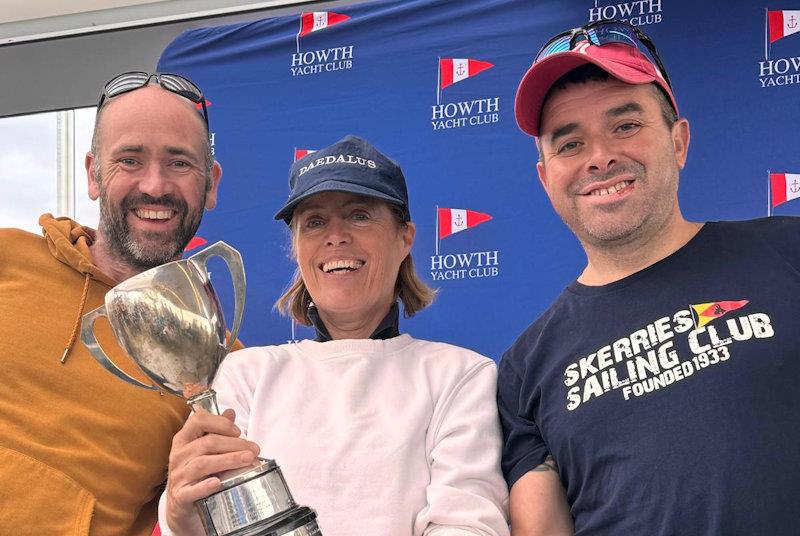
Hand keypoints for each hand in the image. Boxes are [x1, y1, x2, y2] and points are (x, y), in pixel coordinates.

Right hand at [165, 408, 260, 533]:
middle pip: (207, 443)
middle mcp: (178, 455)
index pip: (198, 420)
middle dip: (234, 444)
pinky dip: (204, 486)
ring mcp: (178, 475)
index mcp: (184, 439)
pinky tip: (218, 483)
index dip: (220, 422)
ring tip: (248, 460)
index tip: (238, 431)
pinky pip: (191, 490)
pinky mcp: (180, 496)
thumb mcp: (204, 448)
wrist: (180, 503)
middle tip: (254, 450)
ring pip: (203, 464)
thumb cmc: (196, 471)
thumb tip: (230, 412)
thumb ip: (217, 430)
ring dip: (228, 460)